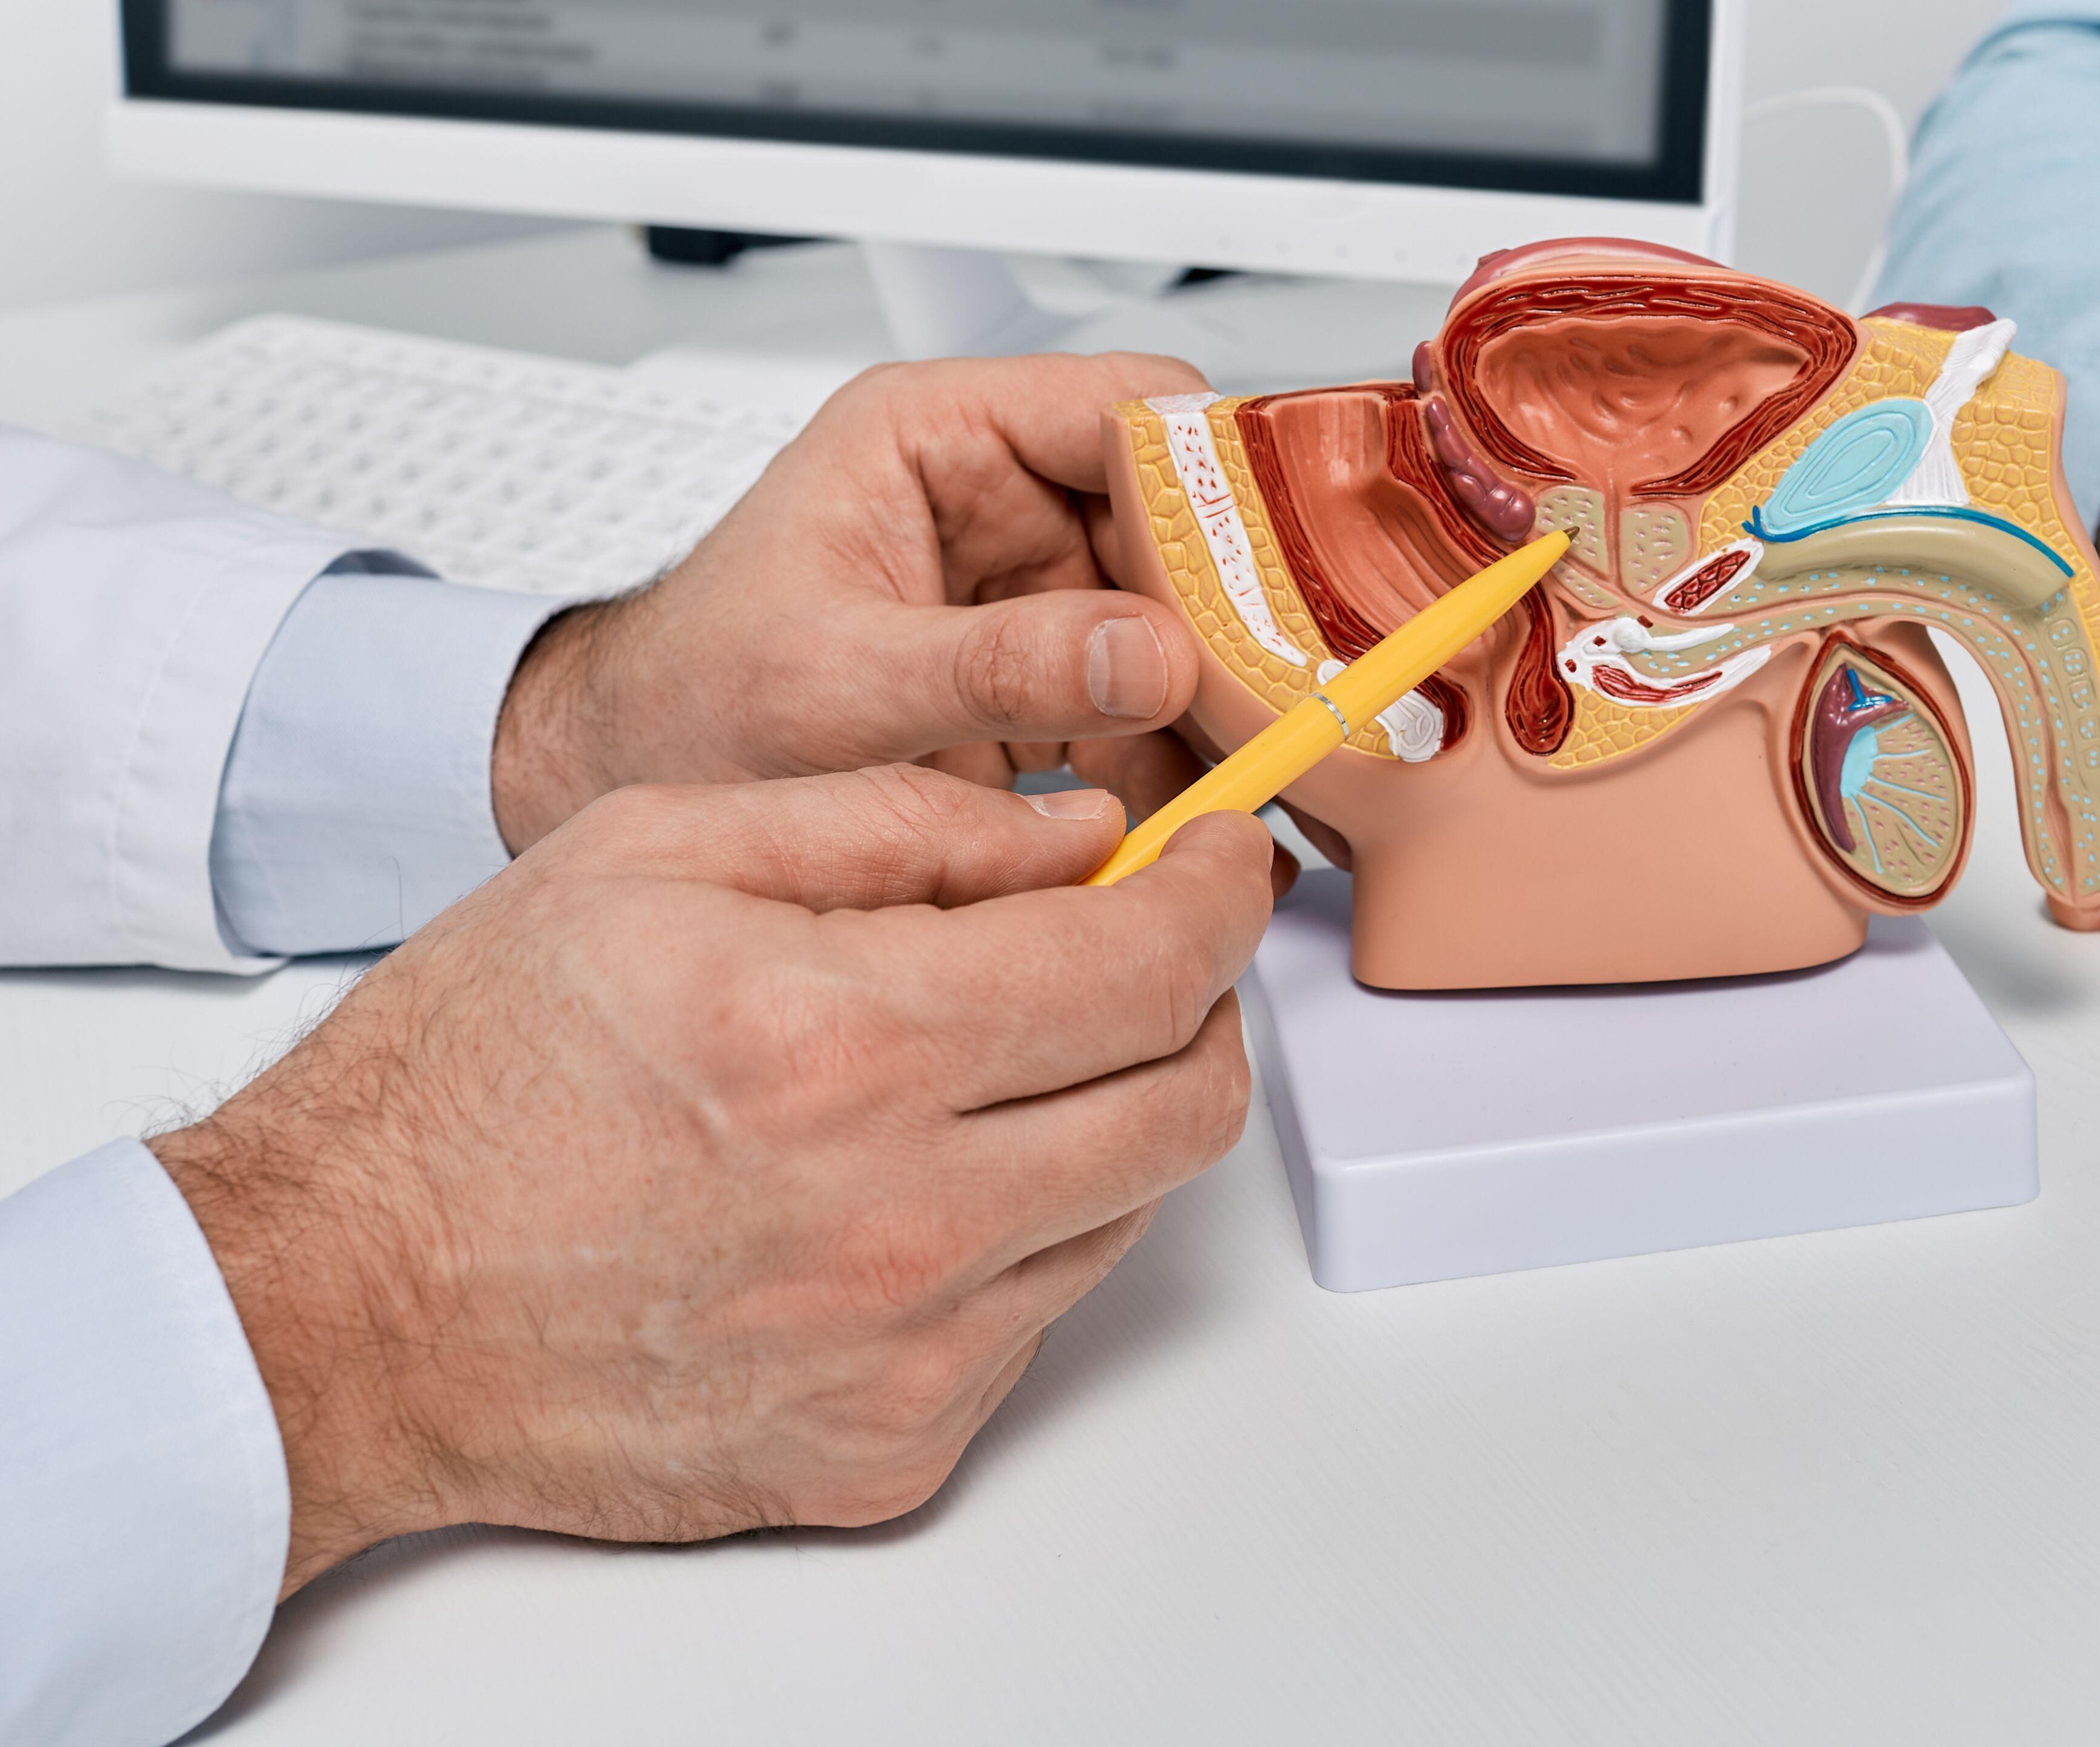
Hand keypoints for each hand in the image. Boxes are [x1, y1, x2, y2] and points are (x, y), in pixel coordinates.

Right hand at [148, 765, 1273, 1593]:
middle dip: (1201, 1003)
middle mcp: (904, 1220)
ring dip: (1107, 1117)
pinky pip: (1039, 1322)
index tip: (1220, 861)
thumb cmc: (472, 1078)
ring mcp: (908, 1356)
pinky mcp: (892, 1450)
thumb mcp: (659, 852)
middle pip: (1190, 1101)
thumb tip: (1085, 835)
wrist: (342, 1304)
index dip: (1221, 894)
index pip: (1155, 965)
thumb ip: (903, 823)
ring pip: (1130, 1210)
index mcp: (850, 1047)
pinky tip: (912, 1189)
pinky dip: (1018, 1237)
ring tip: (993, 1066)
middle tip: (1145, 953)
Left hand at [491, 353, 1212, 852]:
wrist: (639, 786)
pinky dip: (1182, 763)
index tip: (1271, 568)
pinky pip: (1149, 703)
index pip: (1124, 407)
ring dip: (1217, 700)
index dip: (1213, 479)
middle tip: (1285, 693)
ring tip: (1260, 766)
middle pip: (1178, 522)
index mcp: (938, 435)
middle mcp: (998, 496)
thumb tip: (1141, 654)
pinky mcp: (1043, 676)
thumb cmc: (690, 703)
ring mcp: (1028, 589)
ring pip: (1181, 619)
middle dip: (1232, 613)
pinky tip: (1204, 811)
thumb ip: (994, 666)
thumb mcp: (837, 683)